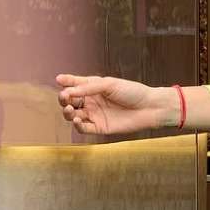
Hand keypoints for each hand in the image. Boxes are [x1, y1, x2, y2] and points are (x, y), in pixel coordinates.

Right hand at [55, 74, 175, 135]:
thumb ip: (88, 87)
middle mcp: (92, 101)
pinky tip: (77, 119)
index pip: (74, 85)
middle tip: (64, 97)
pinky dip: (78, 125)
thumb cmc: (132, 92)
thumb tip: (67, 90)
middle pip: (70, 101)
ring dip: (68, 112)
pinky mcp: (100, 128)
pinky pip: (84, 128)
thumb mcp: (109, 84)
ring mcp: (95, 115)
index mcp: (93, 88)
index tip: (59, 80)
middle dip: (64, 99)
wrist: (149, 107)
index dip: (65, 82)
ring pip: (73, 115)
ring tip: (70, 109)